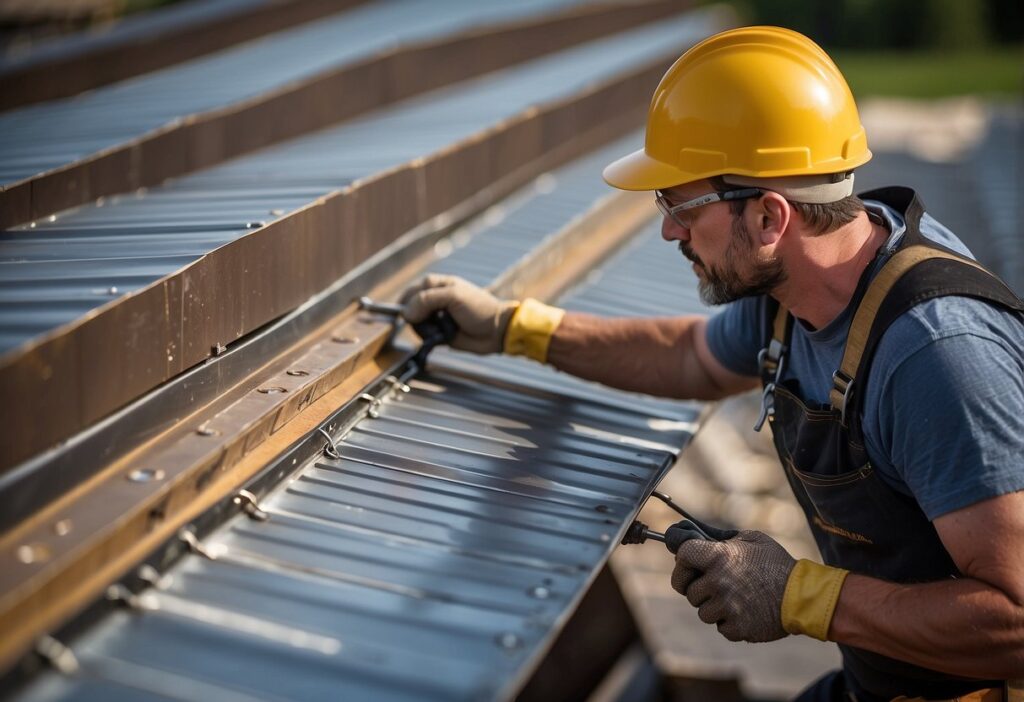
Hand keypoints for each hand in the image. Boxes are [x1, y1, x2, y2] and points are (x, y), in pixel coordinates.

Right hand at [401, 274, 517, 353]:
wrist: (496, 331)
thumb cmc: (479, 308)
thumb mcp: (453, 296)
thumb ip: (427, 300)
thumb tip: (405, 313)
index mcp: (438, 285)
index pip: (413, 290)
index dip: (409, 301)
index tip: (410, 313)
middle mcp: (436, 300)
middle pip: (412, 309)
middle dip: (418, 317)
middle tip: (433, 320)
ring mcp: (438, 317)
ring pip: (417, 324)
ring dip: (427, 328)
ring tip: (443, 328)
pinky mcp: (440, 333)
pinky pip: (426, 336)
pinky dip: (431, 337)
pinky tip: (443, 336)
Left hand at [671, 530, 795, 641]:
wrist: (803, 596)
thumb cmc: (776, 563)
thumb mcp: (750, 539)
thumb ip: (720, 536)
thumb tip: (692, 533)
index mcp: (719, 556)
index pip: (683, 554)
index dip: (683, 560)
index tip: (689, 564)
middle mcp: (718, 582)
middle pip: (688, 589)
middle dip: (697, 587)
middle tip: (714, 585)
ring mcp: (726, 607)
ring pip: (702, 611)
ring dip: (714, 607)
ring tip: (736, 598)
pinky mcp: (736, 628)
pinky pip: (720, 627)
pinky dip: (729, 622)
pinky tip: (745, 611)